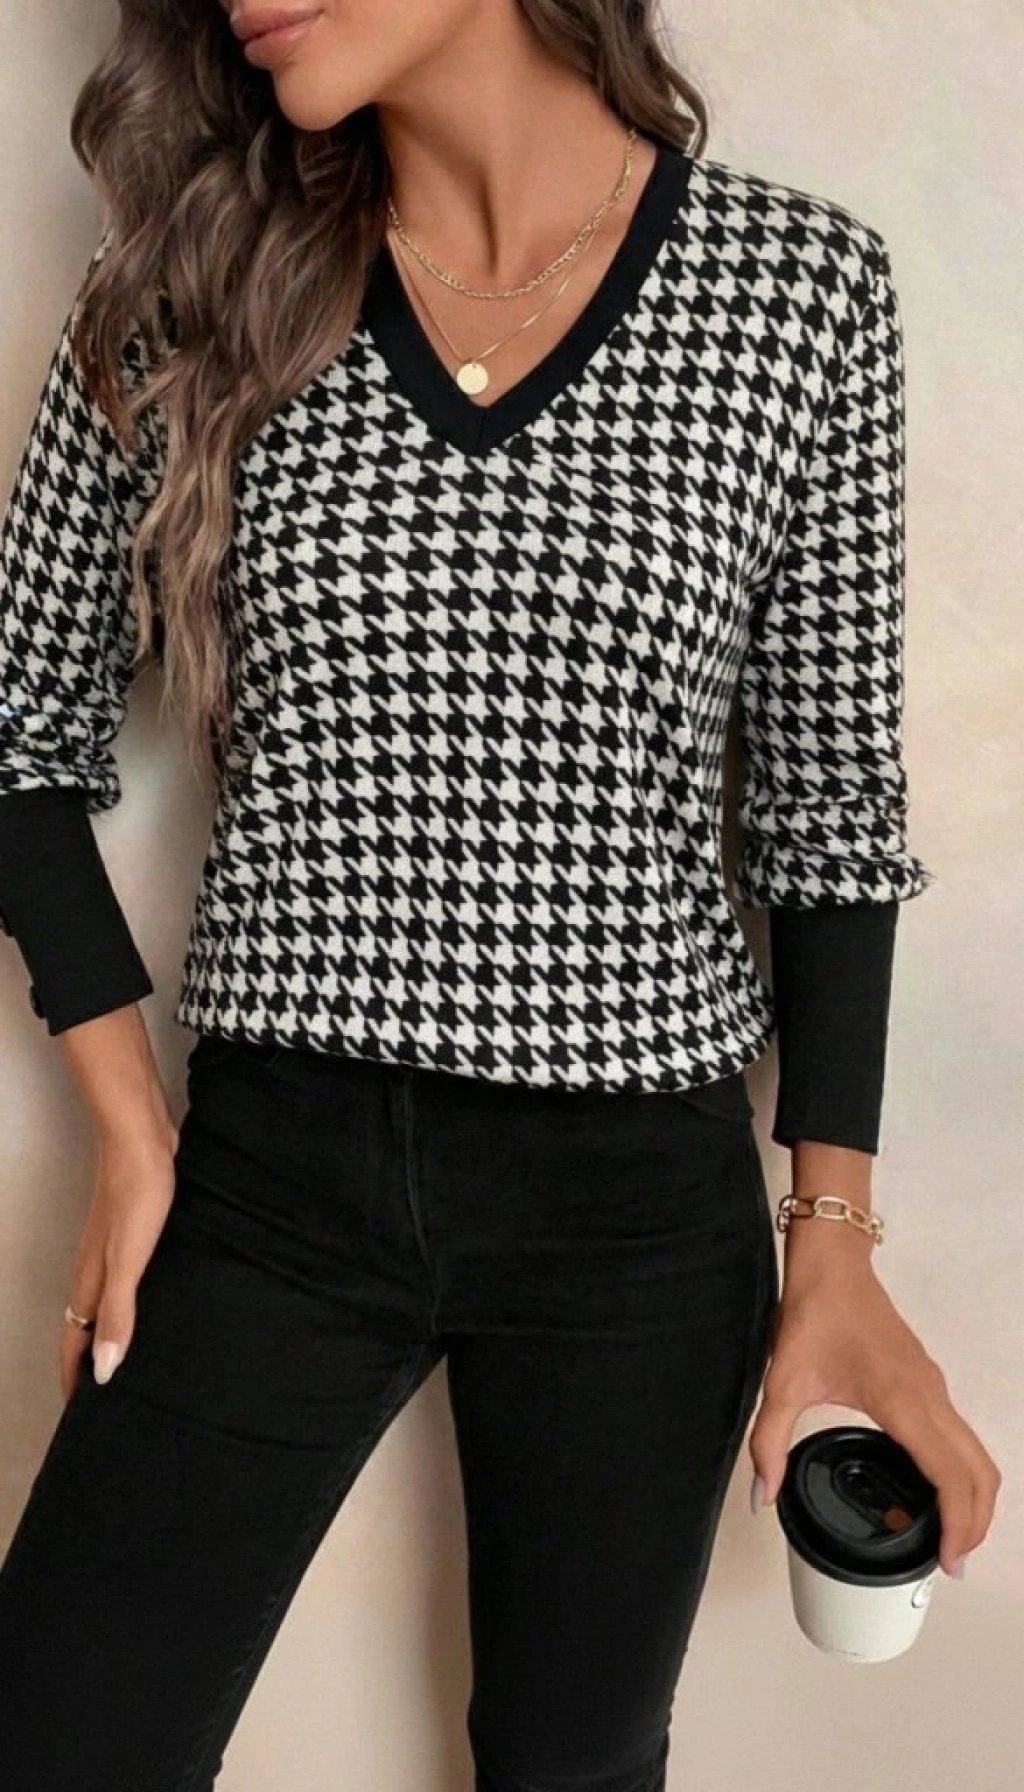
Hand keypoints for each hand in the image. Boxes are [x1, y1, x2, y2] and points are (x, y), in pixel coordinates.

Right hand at [60, 1121, 178, 1404]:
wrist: (140, 1139)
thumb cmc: (137, 1194)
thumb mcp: (129, 1259)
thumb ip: (118, 1312)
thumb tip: (104, 1370)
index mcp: (89, 1281)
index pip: (75, 1342)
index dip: (74, 1376)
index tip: (79, 1413)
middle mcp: (92, 1269)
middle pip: (83, 1326)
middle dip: (86, 1362)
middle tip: (101, 1394)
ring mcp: (109, 1249)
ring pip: (100, 1303)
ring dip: (105, 1332)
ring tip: (122, 1358)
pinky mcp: (129, 1231)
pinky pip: (121, 1280)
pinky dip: (125, 1303)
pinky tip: (148, 1303)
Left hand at [747, 1255, 1001, 1577]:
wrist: (833, 1266)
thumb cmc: (814, 1315)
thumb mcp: (782, 1382)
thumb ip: (769, 1443)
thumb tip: (762, 1495)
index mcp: (902, 1403)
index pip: (950, 1476)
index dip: (958, 1526)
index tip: (950, 1562)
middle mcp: (930, 1397)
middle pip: (979, 1471)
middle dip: (975, 1523)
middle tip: (951, 1561)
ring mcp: (934, 1387)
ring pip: (976, 1452)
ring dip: (973, 1497)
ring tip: (948, 1534)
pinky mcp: (929, 1381)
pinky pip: (961, 1435)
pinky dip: (962, 1471)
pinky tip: (933, 1488)